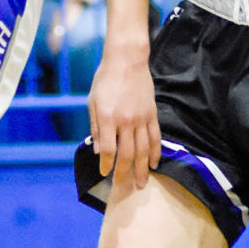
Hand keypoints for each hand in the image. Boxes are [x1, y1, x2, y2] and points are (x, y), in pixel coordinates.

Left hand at [88, 41, 160, 188]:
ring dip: (143, 169)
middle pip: (127, 154)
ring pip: (144, 150)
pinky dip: (155, 152)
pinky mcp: (152, 114)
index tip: (105, 174)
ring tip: (142, 183)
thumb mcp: (92, 102)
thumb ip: (95, 127)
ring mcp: (141, 118)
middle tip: (123, 186)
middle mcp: (126, 121)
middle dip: (124, 172)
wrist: (126, 60)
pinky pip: (155, 137)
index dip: (106, 164)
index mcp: (108, 118)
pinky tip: (154, 164)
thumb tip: (97, 151)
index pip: (108, 149)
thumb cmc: (105, 80)